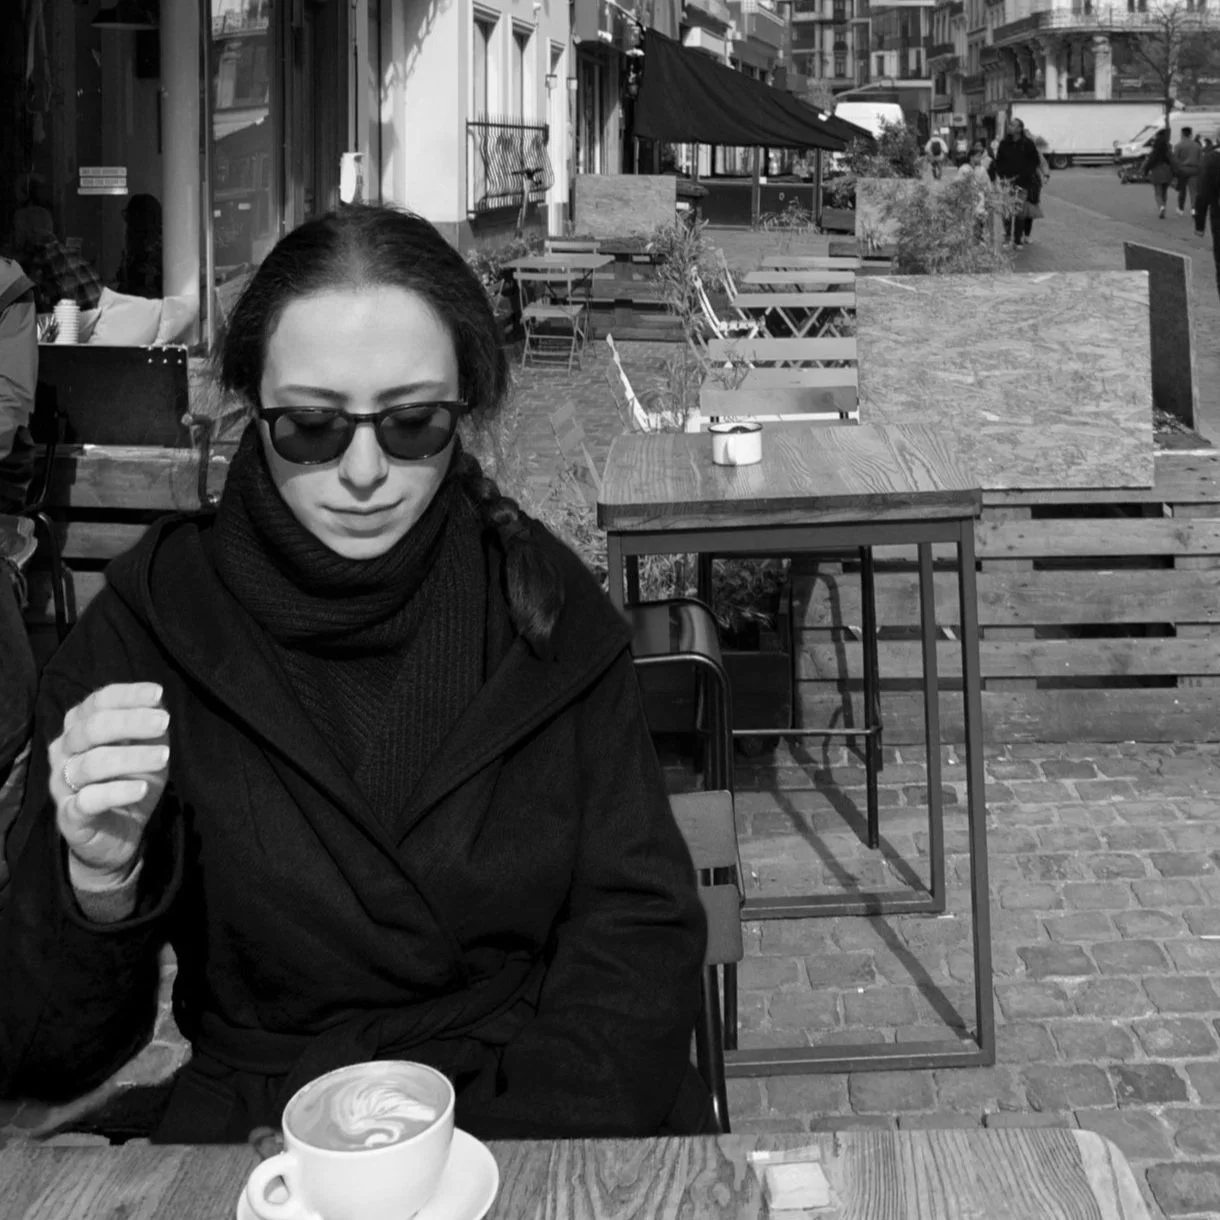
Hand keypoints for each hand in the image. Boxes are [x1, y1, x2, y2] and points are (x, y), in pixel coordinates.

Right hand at [50, 683, 169, 882]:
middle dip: (130, 722)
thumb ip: (149, 727)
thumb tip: (157, 700)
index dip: (127, 695)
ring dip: (131, 757)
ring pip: (92, 763)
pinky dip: (116, 792)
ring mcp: (62, 783)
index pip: (97, 702)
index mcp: (79, 728)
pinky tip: (141, 789)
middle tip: (164, 722)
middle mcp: (64, 751)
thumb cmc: (130, 782)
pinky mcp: (69, 815)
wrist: (115, 836)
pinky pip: (88, 800)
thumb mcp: (147, 750)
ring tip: (163, 758)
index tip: (158, 694)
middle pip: (92, 728)